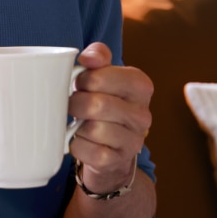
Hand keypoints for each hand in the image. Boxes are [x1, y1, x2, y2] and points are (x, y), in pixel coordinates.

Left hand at [67, 42, 152, 195]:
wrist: (110, 144)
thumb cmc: (103, 102)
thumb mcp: (103, 74)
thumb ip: (98, 57)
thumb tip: (88, 58)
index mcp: (140, 85)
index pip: (102, 77)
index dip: (83, 79)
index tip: (79, 83)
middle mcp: (143, 113)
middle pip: (96, 104)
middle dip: (76, 103)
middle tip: (73, 104)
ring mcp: (134, 139)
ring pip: (93, 129)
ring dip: (77, 125)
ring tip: (79, 122)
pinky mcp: (119, 160)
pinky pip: (90, 151)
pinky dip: (78, 146)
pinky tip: (82, 140)